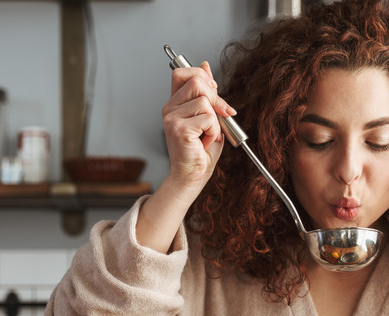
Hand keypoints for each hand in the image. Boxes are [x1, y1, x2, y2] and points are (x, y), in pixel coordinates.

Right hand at [137, 61, 236, 252]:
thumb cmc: (200, 151)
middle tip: (219, 117)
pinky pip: (208, 118)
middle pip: (197, 82)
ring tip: (207, 135)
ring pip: (205, 101)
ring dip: (215, 121)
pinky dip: (214, 132)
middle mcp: (169, 109)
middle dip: (215, 98)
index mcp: (174, 103)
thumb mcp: (208, 116)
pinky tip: (204, 142)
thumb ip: (207, 92)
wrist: (192, 176)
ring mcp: (171, 118)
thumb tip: (206, 66)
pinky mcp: (179, 129)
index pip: (182, 73)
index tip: (213, 91)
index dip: (201, 76)